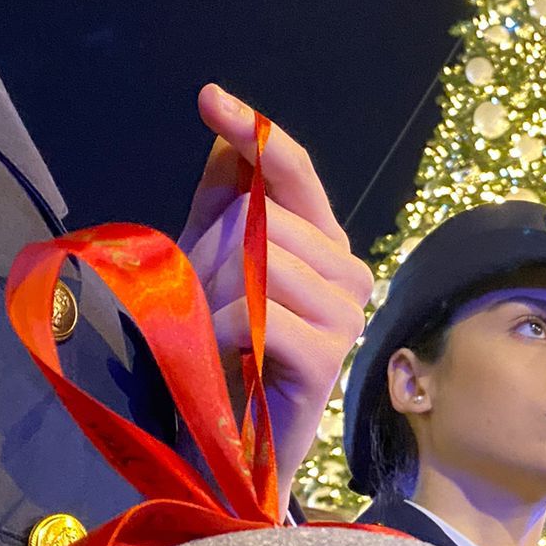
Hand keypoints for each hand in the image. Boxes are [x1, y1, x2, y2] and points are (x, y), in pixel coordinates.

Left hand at [179, 87, 372, 511]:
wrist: (225, 446)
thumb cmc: (218, 356)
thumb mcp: (207, 263)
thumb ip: (224, 200)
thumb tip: (231, 134)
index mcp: (322, 243)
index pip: (293, 170)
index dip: (255, 131)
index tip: (210, 98)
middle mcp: (347, 274)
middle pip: (266, 217)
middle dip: (210, 251)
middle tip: (197, 301)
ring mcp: (345, 316)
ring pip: (262, 262)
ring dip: (211, 295)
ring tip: (207, 332)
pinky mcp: (328, 358)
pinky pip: (257, 313)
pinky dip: (218, 330)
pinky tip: (219, 355)